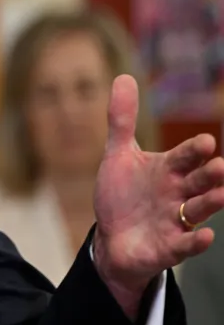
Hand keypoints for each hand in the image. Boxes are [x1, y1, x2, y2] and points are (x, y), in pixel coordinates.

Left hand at [92, 74, 223, 313]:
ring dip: (210, 203)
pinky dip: (195, 242)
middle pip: (197, 182)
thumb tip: (124, 76)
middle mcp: (177, 194)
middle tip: (219, 165)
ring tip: (221, 194)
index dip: (194, 150)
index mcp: (168, 170)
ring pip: (197, 210)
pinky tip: (206, 236)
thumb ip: (122, 120)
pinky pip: (185, 245)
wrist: (112, 238)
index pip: (184, 157)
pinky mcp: (168, 247)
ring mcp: (174, 221)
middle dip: (209, 174)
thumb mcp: (119, 156)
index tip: (205, 142)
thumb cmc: (122, 195)